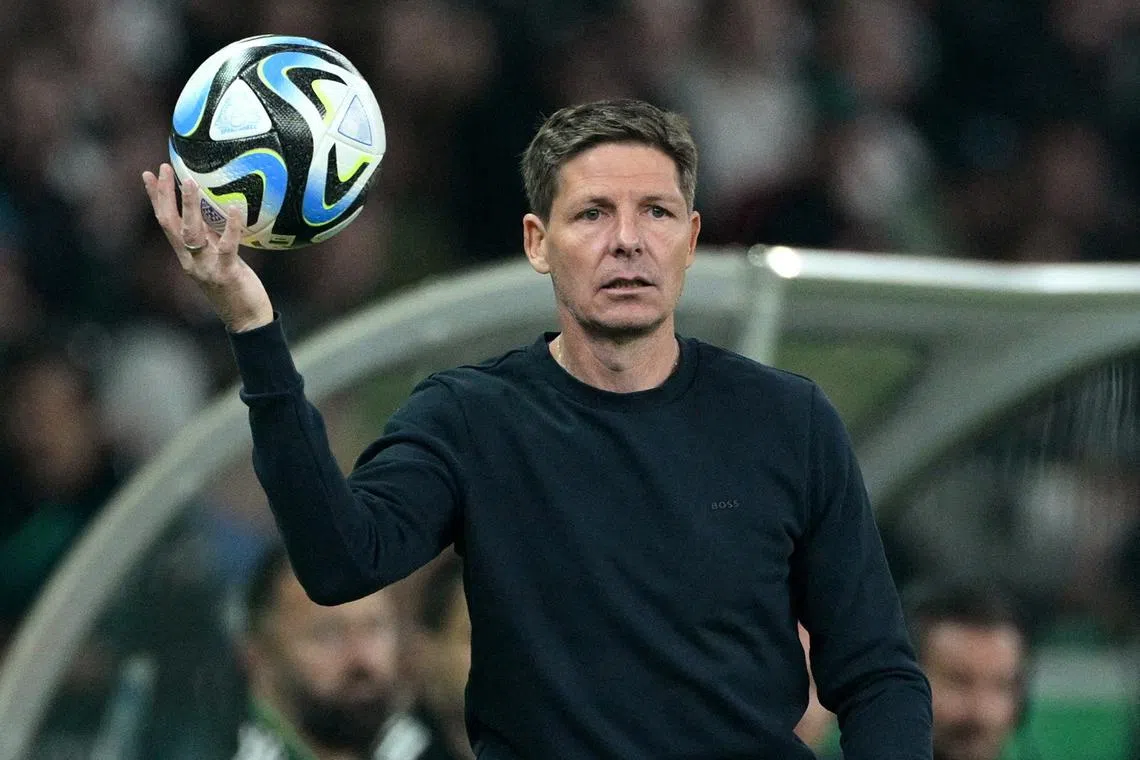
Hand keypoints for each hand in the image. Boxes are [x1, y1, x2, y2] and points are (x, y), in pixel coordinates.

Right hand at [142, 163, 273, 331]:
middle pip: (170, 224)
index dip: (156, 198)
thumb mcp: (217, 258)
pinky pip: (228, 246)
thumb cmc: (234, 287)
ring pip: (191, 233)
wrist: (246, 321)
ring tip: (190, 182)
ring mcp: (206, 268)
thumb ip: (211, 237)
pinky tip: (234, 207)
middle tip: (164, 168)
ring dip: (189, 206)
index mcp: (186, 256)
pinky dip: (231, 226)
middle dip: (164, 195)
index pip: (165, 222)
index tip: (149, 174)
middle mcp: (190, 261)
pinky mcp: (226, 274)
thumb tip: (212, 209)